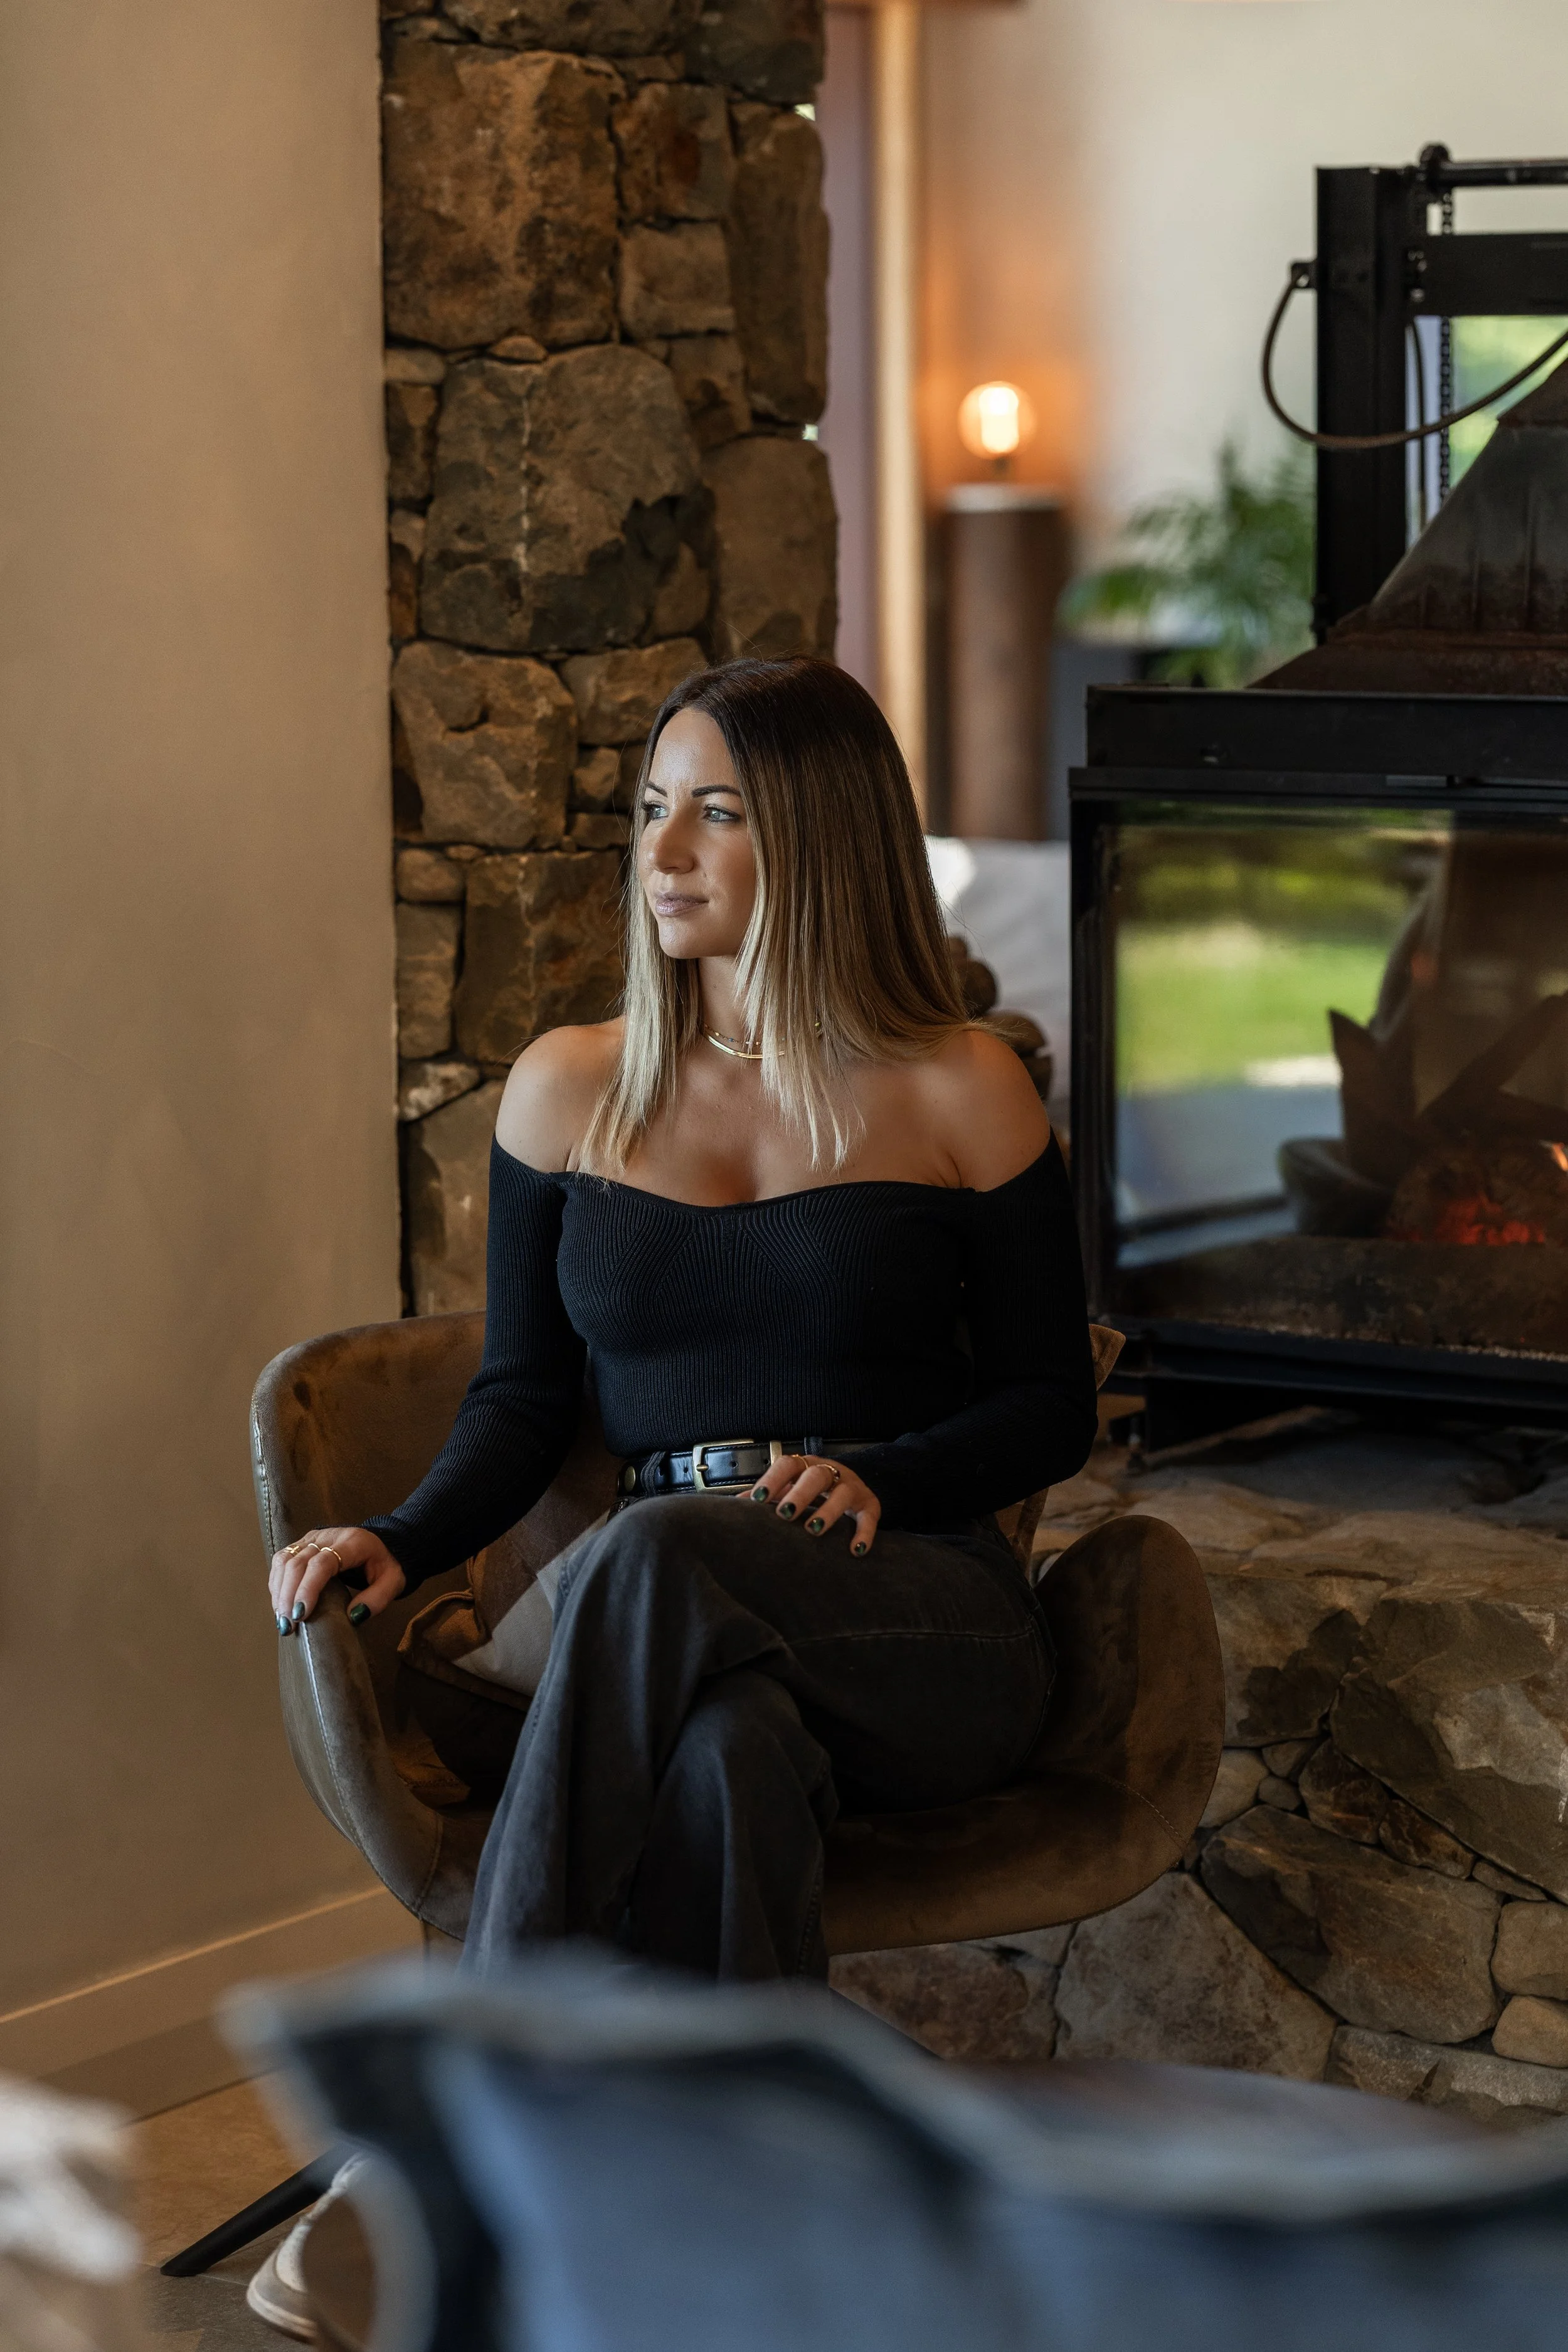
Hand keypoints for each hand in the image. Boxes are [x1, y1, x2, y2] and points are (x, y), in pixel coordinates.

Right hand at [268, 1526, 405, 1634]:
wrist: (382, 1543)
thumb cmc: (386, 1565)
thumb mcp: (393, 1582)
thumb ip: (377, 1599)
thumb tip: (353, 1617)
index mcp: (352, 1543)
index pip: (322, 1563)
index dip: (308, 1589)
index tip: (301, 1615)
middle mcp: (327, 1536)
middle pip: (298, 1562)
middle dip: (288, 1595)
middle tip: (288, 1625)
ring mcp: (312, 1538)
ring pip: (284, 1560)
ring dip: (279, 1591)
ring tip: (282, 1620)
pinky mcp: (302, 1544)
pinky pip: (281, 1560)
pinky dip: (277, 1584)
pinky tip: (280, 1605)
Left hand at [749, 1455, 880, 1555]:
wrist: (854, 1489)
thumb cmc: (813, 1493)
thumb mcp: (790, 1490)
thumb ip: (768, 1497)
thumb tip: (736, 1507)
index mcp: (805, 1466)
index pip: (788, 1464)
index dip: (773, 1479)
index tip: (758, 1499)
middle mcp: (830, 1472)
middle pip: (816, 1476)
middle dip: (800, 1493)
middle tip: (786, 1514)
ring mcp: (852, 1487)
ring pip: (843, 1493)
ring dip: (828, 1511)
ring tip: (813, 1529)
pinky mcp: (870, 1505)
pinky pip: (869, 1518)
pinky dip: (864, 1533)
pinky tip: (855, 1550)